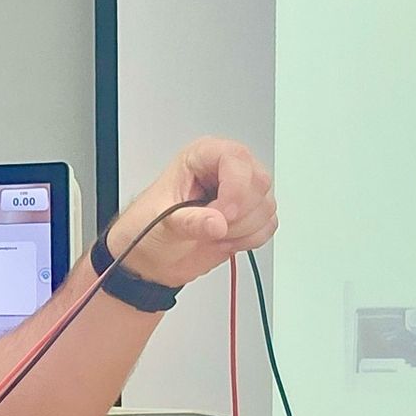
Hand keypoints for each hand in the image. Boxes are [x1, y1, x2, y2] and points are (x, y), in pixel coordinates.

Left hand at [106, 137, 276, 288]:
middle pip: (259, 182)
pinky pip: (268, 225)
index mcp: (201, 157)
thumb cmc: (147, 229)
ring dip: (243, 229)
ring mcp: (239, 193)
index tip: (223, 214)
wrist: (150, 258)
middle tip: (213, 227)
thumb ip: (191, 221)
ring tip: (214, 235)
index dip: (236, 188)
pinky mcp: (248, 216)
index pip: (236, 158)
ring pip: (266, 206)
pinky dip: (250, 239)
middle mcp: (225, 170)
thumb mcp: (161, 223)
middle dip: (239, 213)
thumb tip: (217, 223)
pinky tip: (226, 241)